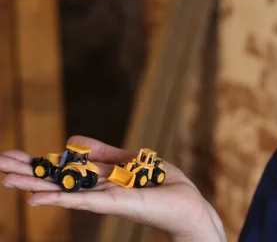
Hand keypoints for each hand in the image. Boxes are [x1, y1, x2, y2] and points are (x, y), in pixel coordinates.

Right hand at [0, 135, 225, 241]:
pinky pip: (83, 200)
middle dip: (28, 172)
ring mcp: (103, 198)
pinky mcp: (115, 204)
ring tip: (4, 179)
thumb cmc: (165, 185)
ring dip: (34, 185)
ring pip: (63, 190)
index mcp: (101, 177)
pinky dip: (59, 198)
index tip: (13, 154)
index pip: (64, 169)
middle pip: (57, 179)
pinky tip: (36, 198)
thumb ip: (105, 153)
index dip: (40, 162)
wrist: (188, 204)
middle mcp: (97, 189)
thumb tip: (74, 140)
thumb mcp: (132, 160)